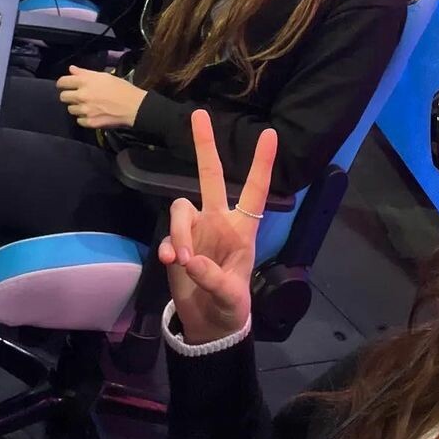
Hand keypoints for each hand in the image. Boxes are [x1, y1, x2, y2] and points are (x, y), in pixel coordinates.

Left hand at [57, 65, 145, 129]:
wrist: (133, 107)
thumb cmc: (121, 88)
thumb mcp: (104, 76)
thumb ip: (85, 73)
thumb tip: (71, 69)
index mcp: (85, 82)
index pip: (63, 82)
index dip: (62, 83)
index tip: (64, 85)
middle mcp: (82, 96)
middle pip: (63, 97)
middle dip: (68, 96)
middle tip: (76, 96)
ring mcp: (85, 110)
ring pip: (70, 109)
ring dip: (76, 107)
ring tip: (87, 106)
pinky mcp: (89, 122)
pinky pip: (79, 120)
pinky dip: (84, 118)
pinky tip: (92, 114)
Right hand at [159, 110, 276, 344]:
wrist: (209, 324)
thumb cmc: (232, 306)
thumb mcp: (231, 296)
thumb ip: (212, 278)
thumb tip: (189, 260)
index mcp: (243, 229)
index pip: (255, 191)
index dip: (261, 164)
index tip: (270, 133)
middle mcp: (218, 220)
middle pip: (210, 175)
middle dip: (204, 145)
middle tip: (198, 113)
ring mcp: (196, 229)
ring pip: (181, 209)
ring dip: (179, 232)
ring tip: (182, 261)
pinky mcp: (176, 243)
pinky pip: (168, 235)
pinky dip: (169, 248)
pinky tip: (173, 264)